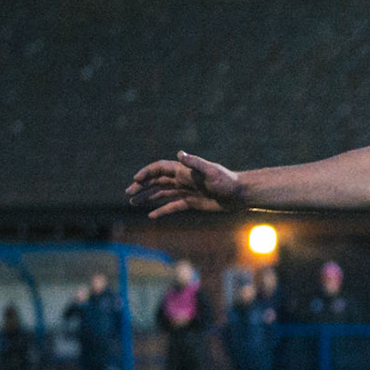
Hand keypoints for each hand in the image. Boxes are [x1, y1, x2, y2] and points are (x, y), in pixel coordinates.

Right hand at [127, 151, 245, 217]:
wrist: (241, 194)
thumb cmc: (228, 181)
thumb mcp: (211, 171)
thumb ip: (195, 163)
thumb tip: (180, 154)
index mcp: (184, 170)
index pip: (160, 168)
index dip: (147, 172)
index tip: (136, 180)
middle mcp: (183, 179)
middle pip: (157, 181)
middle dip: (142, 186)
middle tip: (128, 193)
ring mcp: (187, 191)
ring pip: (162, 193)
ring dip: (148, 197)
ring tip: (132, 202)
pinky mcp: (192, 202)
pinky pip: (173, 206)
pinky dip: (162, 210)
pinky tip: (151, 215)